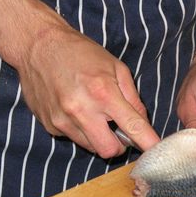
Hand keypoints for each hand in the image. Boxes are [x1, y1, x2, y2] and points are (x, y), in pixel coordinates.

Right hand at [0, 0, 159, 157]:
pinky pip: (73, 138)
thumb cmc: (81, 53)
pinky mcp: (50, 125)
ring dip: (98, 137)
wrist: (39, 45)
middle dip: (118, 145)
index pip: (132, 127)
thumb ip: (132, 97)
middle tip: (118, 131)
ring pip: (90, 147)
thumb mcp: (115, 67)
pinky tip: (75, 110)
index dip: (148, 142)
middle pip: (108, 151)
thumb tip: (142, 122)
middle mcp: (81, 110)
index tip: (156, 150)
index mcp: (103, 93)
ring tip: (93, 114)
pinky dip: (80, 130)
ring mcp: (62, 120)